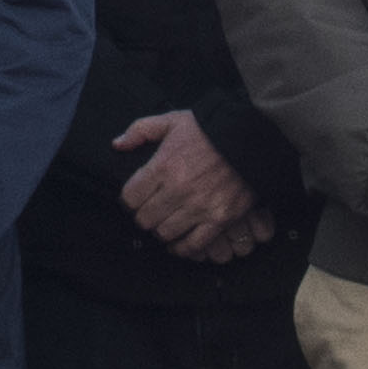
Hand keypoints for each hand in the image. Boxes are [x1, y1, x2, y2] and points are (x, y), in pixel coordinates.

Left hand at [114, 111, 267, 265]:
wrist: (250, 138)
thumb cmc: (209, 129)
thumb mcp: (172, 120)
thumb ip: (140, 130)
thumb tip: (117, 145)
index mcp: (163, 166)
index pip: (130, 197)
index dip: (130, 199)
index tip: (136, 198)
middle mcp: (178, 189)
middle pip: (145, 219)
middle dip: (144, 215)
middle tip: (151, 211)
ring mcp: (199, 207)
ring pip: (165, 233)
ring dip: (162, 230)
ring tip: (166, 222)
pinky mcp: (220, 219)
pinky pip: (193, 245)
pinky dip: (183, 248)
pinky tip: (179, 242)